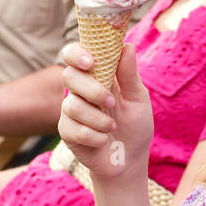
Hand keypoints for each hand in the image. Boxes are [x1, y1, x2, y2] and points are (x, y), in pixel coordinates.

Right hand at [58, 42, 152, 183]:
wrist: (129, 160)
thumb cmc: (135, 125)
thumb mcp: (138, 98)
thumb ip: (129, 74)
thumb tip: (127, 45)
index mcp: (96, 75)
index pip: (74, 54)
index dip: (77, 54)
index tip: (91, 62)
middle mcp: (79, 90)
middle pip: (69, 76)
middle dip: (92, 90)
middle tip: (110, 102)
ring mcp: (70, 111)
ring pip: (72, 106)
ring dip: (98, 118)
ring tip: (112, 127)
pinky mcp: (67, 131)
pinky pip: (74, 129)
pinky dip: (95, 136)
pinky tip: (103, 140)